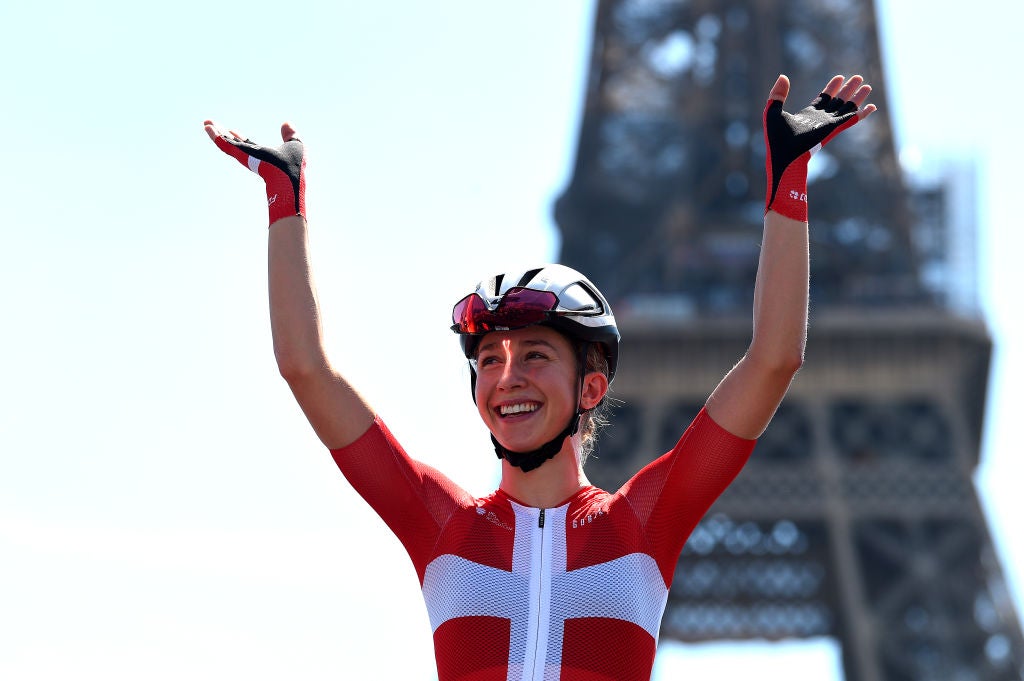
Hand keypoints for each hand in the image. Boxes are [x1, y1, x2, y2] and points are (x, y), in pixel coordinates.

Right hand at [204, 121, 305, 226]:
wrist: (289, 177)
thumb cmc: (294, 166)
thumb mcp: (294, 144)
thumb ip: (290, 134)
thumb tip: (286, 123)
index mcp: (262, 155)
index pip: (248, 146)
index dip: (240, 138)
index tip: (233, 131)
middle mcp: (251, 156)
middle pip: (233, 144)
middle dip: (223, 135)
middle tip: (211, 126)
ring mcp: (244, 156)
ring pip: (226, 143)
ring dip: (215, 132)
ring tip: (206, 123)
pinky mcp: (240, 154)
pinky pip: (225, 144)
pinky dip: (215, 135)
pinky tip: (208, 127)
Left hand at [763, 74, 875, 221]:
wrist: (783, 154)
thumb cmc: (776, 138)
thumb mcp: (773, 112)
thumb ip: (777, 94)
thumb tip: (783, 76)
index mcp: (808, 115)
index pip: (823, 99)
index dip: (831, 88)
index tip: (839, 78)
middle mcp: (820, 119)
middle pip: (837, 101)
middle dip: (847, 90)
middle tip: (857, 77)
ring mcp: (828, 124)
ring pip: (846, 108)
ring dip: (857, 98)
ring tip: (867, 86)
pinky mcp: (833, 129)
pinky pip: (850, 119)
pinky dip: (861, 113)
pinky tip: (872, 107)